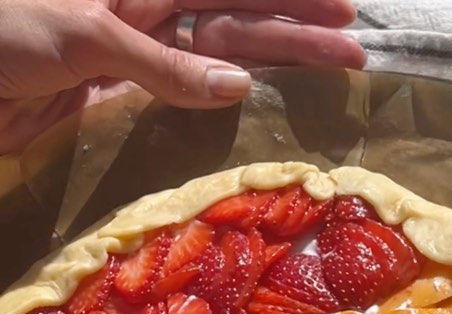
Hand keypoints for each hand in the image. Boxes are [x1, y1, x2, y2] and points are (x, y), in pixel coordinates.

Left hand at [0, 0, 363, 151]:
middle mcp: (142, 9)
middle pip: (234, 14)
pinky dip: (217, 101)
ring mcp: (132, 53)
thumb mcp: (81, 34)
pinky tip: (255, 103)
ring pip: (217, 53)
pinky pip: (180, 94)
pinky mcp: (114, 95)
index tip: (339, 5)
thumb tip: (239, 85)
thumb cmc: (4, 32)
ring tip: (328, 71)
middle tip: (353, 48)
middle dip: (295, 28)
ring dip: (271, 62)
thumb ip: (159, 62)